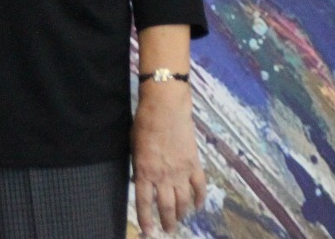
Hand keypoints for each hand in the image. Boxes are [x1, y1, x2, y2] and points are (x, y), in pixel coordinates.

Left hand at [132, 82, 205, 234]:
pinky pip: (199, 187)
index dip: (146, 219)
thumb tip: (140, 180)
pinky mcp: (194, 164)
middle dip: (166, 221)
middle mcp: (163, 176)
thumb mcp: (134, 147)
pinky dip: (199, 199)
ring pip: (183, 201)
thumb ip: (139, 167)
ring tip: (179, 220)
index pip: (144, 202)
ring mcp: (181, 171)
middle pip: (166, 206)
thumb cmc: (144, 124)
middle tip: (168, 230)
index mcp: (144, 171)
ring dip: (181, 213)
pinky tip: (198, 206)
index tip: (148, 232)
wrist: (166, 108)